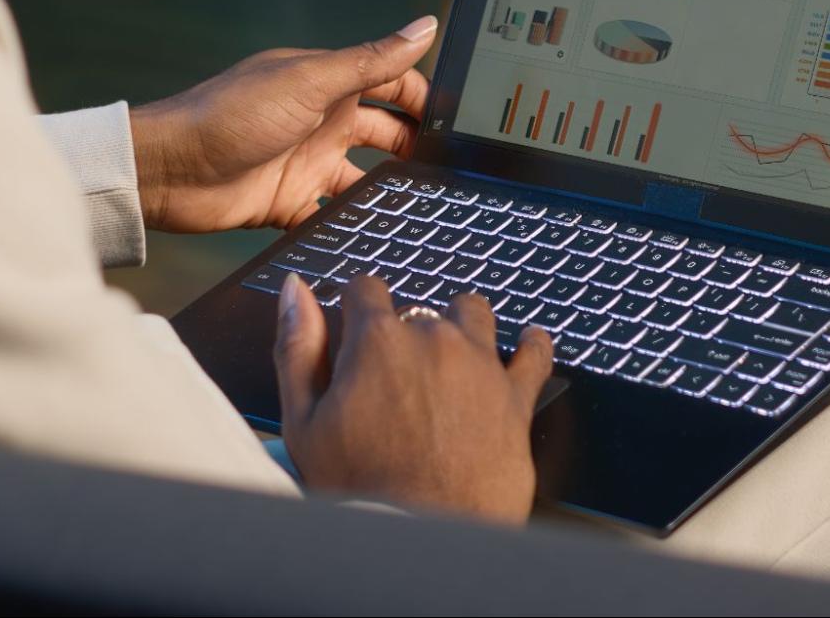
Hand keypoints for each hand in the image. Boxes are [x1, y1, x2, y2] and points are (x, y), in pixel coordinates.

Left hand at [129, 17, 436, 233]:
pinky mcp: (290, 202)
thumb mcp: (310, 82)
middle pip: (386, 133)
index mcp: (329, 82)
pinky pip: (333, 215)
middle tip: (452, 170)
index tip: (460, 121)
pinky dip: (353, 223)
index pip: (393, 83)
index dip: (426, 98)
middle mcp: (323, 120)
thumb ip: (370, 60)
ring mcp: (307, 162)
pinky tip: (379, 235)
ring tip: (425, 208)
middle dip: (416, 148)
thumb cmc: (229, 114)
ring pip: (365, 178)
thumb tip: (425, 27)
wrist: (169, 171)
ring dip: (389, 190)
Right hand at [272, 274, 553, 523]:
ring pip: (473, 314)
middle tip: (397, 377)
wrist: (422, 539)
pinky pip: (535, 353)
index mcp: (378, 341)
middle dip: (406, 333)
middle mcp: (433, 339)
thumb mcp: (303, 421)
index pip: (366, 288)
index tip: (357, 325)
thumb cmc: (359, 489)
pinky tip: (527, 343)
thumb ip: (297, 347)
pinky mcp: (515, 397)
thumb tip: (294, 290)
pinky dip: (531, 345)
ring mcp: (480, 365)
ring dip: (461, 326)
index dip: (358, 307)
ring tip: (453, 355)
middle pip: (418, 309)